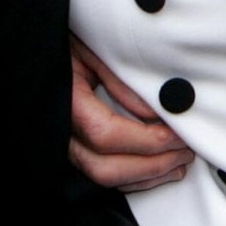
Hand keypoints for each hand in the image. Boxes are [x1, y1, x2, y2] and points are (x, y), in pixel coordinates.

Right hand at [69, 35, 194, 190]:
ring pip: (102, 180)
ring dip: (146, 177)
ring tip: (180, 163)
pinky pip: (100, 177)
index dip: (146, 140)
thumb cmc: (65, 46)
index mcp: (64, 103)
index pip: (106, 134)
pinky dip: (133, 179)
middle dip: (151, 165)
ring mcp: (61, 147)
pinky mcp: (70, 152)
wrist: (39, 51)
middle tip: (186, 151)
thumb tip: (157, 113)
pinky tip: (158, 171)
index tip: (177, 134)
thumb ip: (122, 82)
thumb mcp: (93, 52)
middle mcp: (58, 133)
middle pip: (104, 168)